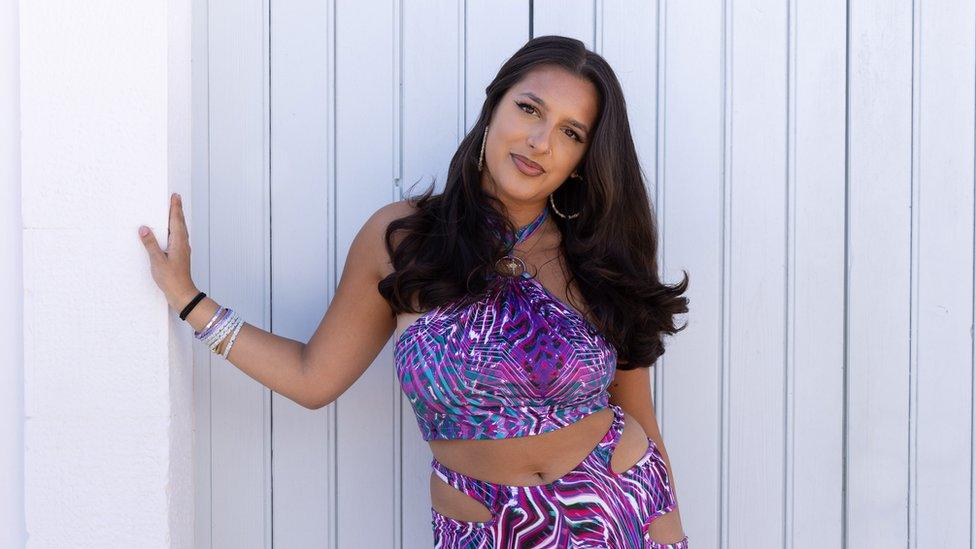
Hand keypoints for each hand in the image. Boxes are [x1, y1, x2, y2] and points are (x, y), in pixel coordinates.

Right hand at [138, 193, 198, 310]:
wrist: (182, 294)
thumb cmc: (172, 279)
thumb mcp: (157, 261)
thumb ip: (150, 244)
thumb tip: (144, 229)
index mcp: (179, 242)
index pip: (177, 220)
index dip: (175, 208)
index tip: (175, 196)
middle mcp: (183, 244)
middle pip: (180, 223)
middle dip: (177, 210)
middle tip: (175, 199)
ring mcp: (182, 250)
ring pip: (180, 230)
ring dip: (176, 220)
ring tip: (172, 211)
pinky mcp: (180, 256)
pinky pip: (177, 238)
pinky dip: (174, 230)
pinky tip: (169, 233)